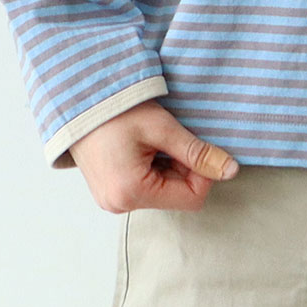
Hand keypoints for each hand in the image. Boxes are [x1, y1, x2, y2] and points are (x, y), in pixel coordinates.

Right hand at [67, 99, 240, 212]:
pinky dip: (154, 167)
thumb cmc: (115, 111)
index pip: (192, 198)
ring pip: (163, 190)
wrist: (76, 101)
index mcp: (131, 193)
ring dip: (169, 165)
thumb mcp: (161, 128)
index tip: (196, 146)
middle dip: (184, 167)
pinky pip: (145, 186)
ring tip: (153, 139)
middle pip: (176, 195)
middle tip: (171, 138)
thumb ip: (197, 152)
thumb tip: (230, 170)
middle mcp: (119, 205)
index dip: (203, 173)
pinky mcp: (110, 191)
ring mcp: (112, 200)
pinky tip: (143, 145)